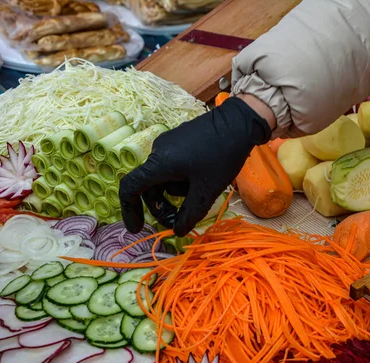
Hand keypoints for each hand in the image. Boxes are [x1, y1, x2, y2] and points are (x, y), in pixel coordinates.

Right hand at [119, 96, 272, 236]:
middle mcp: (157, 151)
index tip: (138, 228)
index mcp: (158, 164)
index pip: (130, 188)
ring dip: (177, 192)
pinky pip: (173, 166)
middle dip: (163, 206)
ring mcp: (168, 144)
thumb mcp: (206, 192)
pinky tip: (203, 179)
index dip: (129, 211)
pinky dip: (182, 179)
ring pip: (164, 178)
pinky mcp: (179, 140)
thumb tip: (177, 232)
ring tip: (202, 191)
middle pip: (150, 187)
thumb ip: (189, 214)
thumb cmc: (222, 157)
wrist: (239, 122)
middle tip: (180, 220)